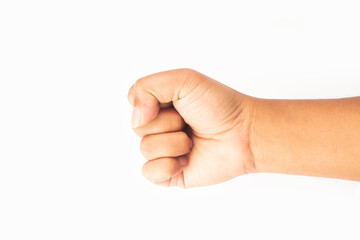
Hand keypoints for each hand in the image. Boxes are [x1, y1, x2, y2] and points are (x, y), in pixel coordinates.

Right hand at [128, 69, 254, 187]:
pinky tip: (186, 160)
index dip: (152, 102)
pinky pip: (149, 173)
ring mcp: (164, 151)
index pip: (134, 101)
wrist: (243, 134)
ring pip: (145, 149)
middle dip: (167, 123)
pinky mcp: (170, 173)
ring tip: (193, 141)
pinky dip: (168, 166)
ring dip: (174, 143)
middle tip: (189, 122)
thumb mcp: (183, 80)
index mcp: (159, 104)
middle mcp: (159, 127)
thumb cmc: (218, 105)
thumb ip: (147, 88)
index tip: (177, 101)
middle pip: (138, 127)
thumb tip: (135, 120)